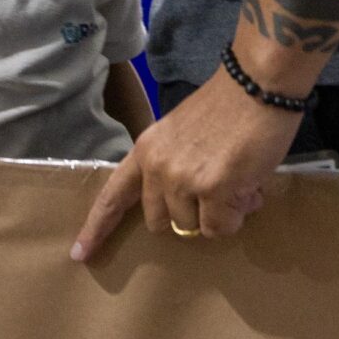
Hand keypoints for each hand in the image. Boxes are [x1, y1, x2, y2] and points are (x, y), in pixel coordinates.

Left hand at [71, 68, 302, 260]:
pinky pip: (220, 227)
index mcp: (145, 150)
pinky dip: (236, 215)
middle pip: (159, 222)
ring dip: (217, 214)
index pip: (113, 195)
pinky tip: (249, 186)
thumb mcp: (183, 134)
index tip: (80, 254)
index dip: (97, 227)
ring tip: (237, 182)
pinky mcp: (212, 190)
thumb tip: (196, 209)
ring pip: (193, 227)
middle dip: (187, 214)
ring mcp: (182, 180)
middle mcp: (157, 167)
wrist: (257, 84)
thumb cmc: (227, 106)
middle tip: (215, 190)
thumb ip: (175, 167)